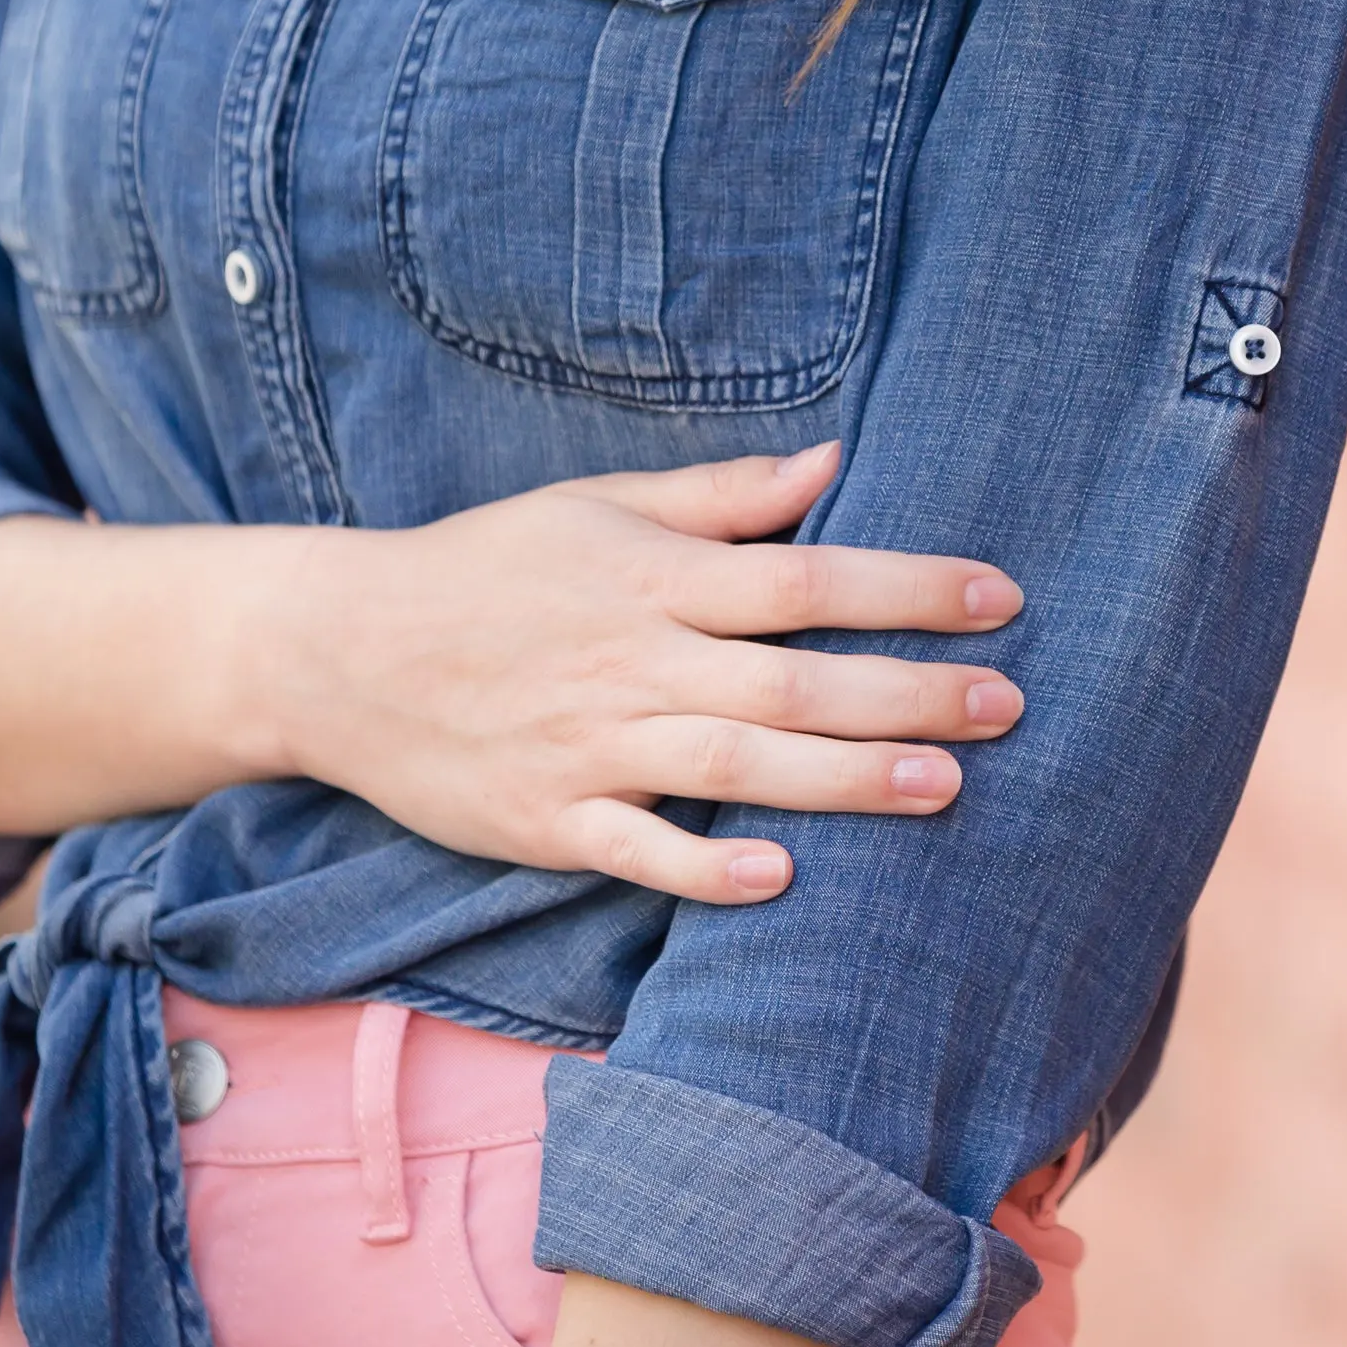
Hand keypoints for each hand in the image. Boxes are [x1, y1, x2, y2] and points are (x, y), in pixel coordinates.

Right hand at [265, 441, 1022, 898]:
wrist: (338, 651)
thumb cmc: (485, 570)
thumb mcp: (596, 507)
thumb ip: (722, 496)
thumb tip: (835, 464)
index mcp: (651, 577)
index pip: (805, 577)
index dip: (907, 587)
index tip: (1001, 599)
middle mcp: (631, 660)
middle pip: (792, 680)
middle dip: (909, 693)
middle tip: (1009, 706)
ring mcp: (588, 746)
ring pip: (734, 767)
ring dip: (842, 781)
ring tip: (942, 788)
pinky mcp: (547, 821)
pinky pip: (638, 851)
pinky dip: (705, 869)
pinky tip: (781, 881)